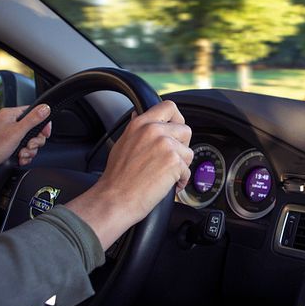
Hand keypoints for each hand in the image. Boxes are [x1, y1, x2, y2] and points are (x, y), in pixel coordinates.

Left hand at [0, 105, 51, 183]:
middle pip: (34, 129)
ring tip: (21, 154)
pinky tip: (19, 158)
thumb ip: (33, 119)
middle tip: (28, 146)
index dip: (43, 124)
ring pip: (30, 141)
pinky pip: (24, 149)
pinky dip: (24, 155)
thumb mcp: (16, 132)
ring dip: (29, 150)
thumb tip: (45, 108)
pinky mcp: (8, 145)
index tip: (45, 133)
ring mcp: (9, 135)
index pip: (35, 113)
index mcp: (11, 115)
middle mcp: (10, 123)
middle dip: (35, 141)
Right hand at [66, 101, 192, 248]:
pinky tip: (166, 185)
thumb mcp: (123, 142)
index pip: (169, 107)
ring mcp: (166, 145)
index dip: (177, 118)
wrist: (115, 198)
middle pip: (185, 130)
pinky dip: (180, 181)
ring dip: (181, 165)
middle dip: (182, 146)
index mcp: (141, 124)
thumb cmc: (117, 177)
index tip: (176, 129)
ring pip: (188, 152)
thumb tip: (141, 115)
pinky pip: (188, 171)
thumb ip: (137, 129)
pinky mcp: (174, 162)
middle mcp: (154, 131)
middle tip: (170, 159)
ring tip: (165, 174)